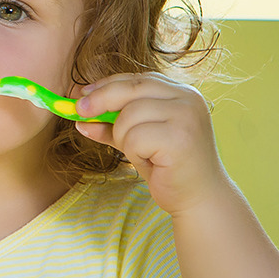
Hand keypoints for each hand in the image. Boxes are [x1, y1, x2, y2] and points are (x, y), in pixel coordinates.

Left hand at [73, 73, 228, 216]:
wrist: (199, 198)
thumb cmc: (168, 168)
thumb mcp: (136, 141)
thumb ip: (112, 126)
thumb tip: (79, 117)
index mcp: (181, 93)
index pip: (136, 79)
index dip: (105, 85)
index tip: (81, 94)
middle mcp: (187, 98)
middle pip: (130, 88)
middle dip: (99, 100)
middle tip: (79, 112)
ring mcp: (186, 115)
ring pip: (128, 115)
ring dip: (123, 138)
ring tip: (142, 154)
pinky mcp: (179, 137)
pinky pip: (134, 137)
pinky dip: (133, 153)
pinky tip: (151, 163)